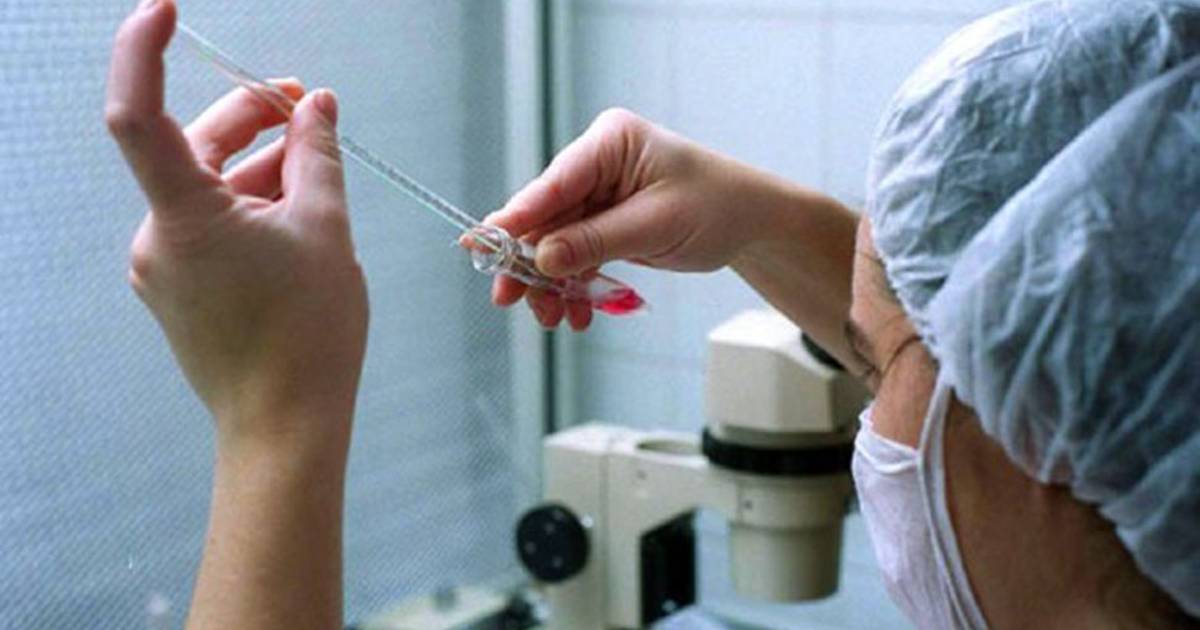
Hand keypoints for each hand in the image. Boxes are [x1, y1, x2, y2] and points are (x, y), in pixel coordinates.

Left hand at [106, 0, 367, 449]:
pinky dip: (250, 208)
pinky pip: (211, 228)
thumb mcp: (327, 229)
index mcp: (184, 217)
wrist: (286, 427)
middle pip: (194, 149)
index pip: (139, 113)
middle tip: (305, 103)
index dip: (144, 50)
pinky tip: (299, 211)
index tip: (167, 8)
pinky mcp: (180, 291)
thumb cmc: (308, 335)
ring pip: (208, 191)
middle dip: (250, 119)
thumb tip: (314, 106)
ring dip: (260, 168)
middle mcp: (157, 239)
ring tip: (318, 162)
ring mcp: (164, 268)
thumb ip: (315, 156)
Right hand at [487, 108, 773, 329]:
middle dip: (530, 262)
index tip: (481, 244)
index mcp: (610, 142)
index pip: (553, 183)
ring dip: (550, 282)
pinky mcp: (605, 222)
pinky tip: (573, 312)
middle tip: (508, 298)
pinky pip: (576, 255)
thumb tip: (542, 259)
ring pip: (556, 242)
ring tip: (552, 317)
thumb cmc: (718, 205)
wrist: (752, 223)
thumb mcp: (655, 225)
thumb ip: (596, 241)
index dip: (515, 217)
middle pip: (545, 217)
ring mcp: (599, 194)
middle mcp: (597, 163)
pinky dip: (573, 285)